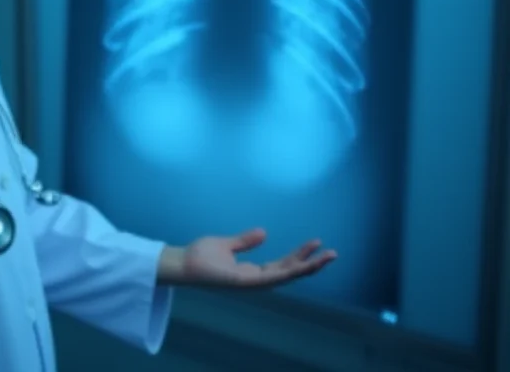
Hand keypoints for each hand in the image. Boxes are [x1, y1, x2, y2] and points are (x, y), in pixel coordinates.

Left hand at [158, 228, 335, 288]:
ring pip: (286, 276)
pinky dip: (287, 272)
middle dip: (311, 264)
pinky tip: (301, 266)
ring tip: (327, 257)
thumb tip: (264, 233)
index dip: (300, 257)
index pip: (282, 265)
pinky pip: (270, 278)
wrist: (182, 263)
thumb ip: (245, 241)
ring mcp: (251, 282)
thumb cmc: (200, 256)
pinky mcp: (243, 282)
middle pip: (290, 272)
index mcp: (252, 272)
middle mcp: (255, 279)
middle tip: (333, 253)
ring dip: (307, 268)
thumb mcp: (226, 245)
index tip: (317, 244)